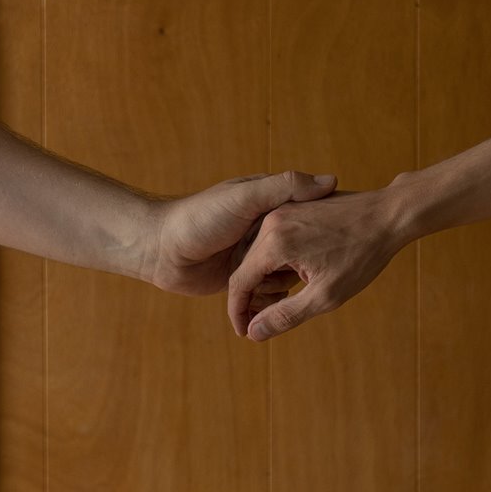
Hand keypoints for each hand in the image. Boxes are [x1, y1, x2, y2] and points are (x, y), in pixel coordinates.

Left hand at [147, 169, 338, 296]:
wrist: (159, 249)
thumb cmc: (200, 217)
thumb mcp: (246, 197)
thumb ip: (285, 188)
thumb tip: (331, 181)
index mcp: (269, 207)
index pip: (308, 220)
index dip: (319, 234)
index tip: (327, 246)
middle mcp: (263, 233)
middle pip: (298, 256)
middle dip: (300, 269)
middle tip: (305, 279)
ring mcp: (251, 258)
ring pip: (283, 279)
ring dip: (282, 290)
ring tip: (277, 295)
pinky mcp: (239, 281)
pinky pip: (265, 296)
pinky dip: (267, 304)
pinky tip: (268, 310)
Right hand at [227, 183, 411, 340]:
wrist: (389, 215)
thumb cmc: (362, 255)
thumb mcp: (325, 295)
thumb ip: (286, 315)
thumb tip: (254, 333)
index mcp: (274, 243)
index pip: (239, 282)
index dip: (238, 311)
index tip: (244, 331)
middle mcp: (271, 221)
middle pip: (246, 266)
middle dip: (252, 295)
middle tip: (268, 318)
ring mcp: (282, 210)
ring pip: (258, 251)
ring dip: (266, 276)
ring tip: (290, 293)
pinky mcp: (293, 206)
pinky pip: (272, 237)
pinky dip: (277, 258)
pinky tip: (299, 270)